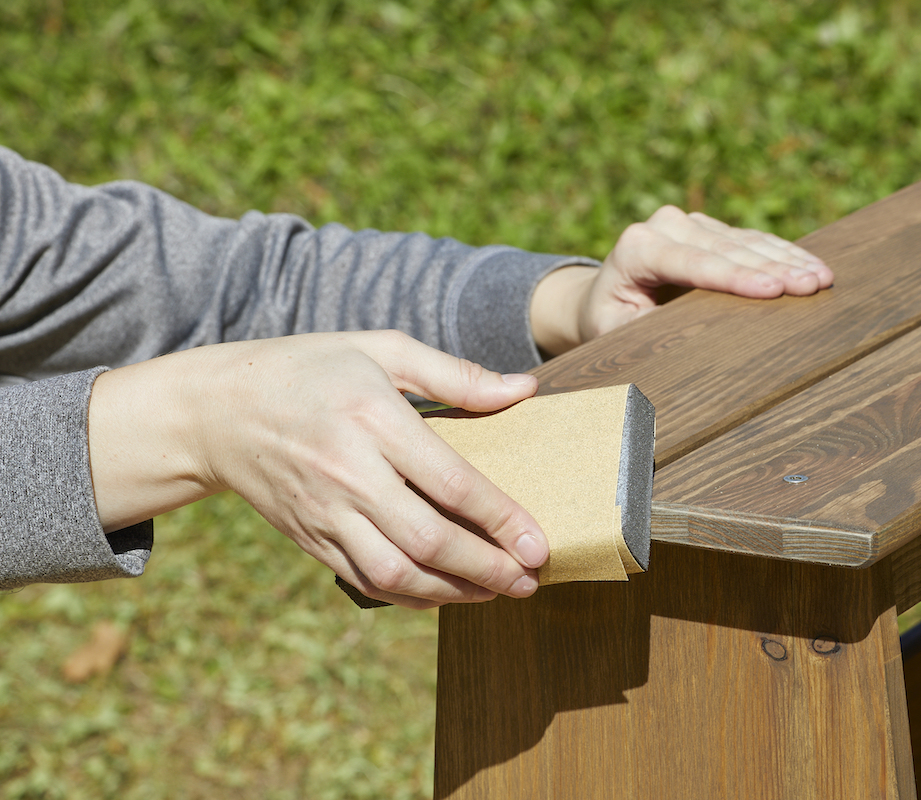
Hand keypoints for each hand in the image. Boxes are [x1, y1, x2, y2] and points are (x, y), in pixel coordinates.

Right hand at [88, 331, 548, 608]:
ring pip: (396, 572)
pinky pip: (365, 579)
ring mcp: (325, 511)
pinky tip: (444, 593)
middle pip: (429, 540)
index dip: (502, 521)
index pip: (451, 483)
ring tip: (496, 591)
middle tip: (529, 580)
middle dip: (487, 569)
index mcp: (373, 418)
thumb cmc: (311, 369)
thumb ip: (456, 373)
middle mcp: (348, 472)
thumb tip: (525, 387)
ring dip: (453, 592)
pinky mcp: (309, 537)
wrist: (218, 410)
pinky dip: (409, 596)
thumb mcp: (382, 349)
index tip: (539, 544)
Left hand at [531, 205, 832, 354]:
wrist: (602, 300)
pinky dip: (784, 254)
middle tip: (813, 287)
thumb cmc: (609, 324)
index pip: (694, 262)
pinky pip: (752, 240)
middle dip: (773, 268)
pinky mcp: (709, 228)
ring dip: (787, 259)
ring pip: (745, 240)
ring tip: (823, 279)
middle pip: (726, 249)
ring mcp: (688, 223)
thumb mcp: (618, 334)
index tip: (773, 290)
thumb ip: (649, 330)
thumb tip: (690, 342)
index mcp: (637, 248)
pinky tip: (814, 267)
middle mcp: (664, 225)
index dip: (735, 277)